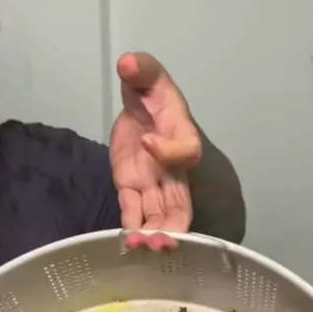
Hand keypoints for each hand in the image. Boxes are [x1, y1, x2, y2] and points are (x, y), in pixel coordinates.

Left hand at [110, 52, 201, 250]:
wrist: (141, 110)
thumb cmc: (151, 93)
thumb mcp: (147, 74)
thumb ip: (141, 69)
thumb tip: (128, 64)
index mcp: (181, 135)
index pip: (186, 149)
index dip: (170, 150)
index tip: (148, 142)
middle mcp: (173, 168)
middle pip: (181, 202)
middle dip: (174, 223)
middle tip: (163, 240)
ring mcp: (154, 184)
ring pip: (161, 216)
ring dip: (154, 234)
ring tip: (141, 248)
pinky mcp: (133, 191)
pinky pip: (136, 214)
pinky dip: (132, 228)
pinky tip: (126, 243)